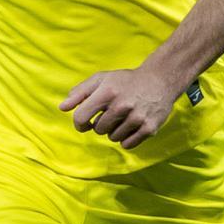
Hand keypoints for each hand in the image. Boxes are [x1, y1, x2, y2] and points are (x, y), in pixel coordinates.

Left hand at [60, 63, 180, 149]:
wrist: (160, 80)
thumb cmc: (126, 81)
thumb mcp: (102, 79)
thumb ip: (80, 92)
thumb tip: (62, 108)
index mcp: (107, 92)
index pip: (81, 117)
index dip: (79, 123)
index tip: (85, 123)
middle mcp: (122, 105)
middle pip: (98, 130)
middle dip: (102, 124)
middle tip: (113, 113)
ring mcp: (137, 117)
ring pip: (113, 138)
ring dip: (115, 130)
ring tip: (124, 117)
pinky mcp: (149, 128)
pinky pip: (127, 144)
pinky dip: (127, 139)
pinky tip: (132, 125)